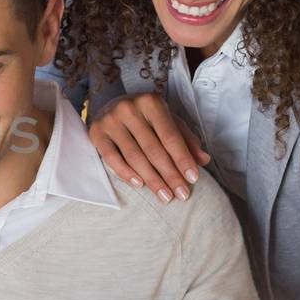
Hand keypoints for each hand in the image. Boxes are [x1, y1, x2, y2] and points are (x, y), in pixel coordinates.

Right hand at [89, 92, 208, 203]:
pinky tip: (140, 185)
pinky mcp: (96, 133)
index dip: (183, 159)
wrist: (109, 104)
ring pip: (134, 156)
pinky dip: (126, 173)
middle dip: (170, 174)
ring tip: (165, 196)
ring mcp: (110, 121)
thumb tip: (203, 160)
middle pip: (153, 149)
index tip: (193, 179)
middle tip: (181, 195)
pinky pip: (111, 158)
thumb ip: (186, 139)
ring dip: (152, 180)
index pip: (170, 136)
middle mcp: (129, 109)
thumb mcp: (168, 120)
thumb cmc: (145, 116)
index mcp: (151, 102)